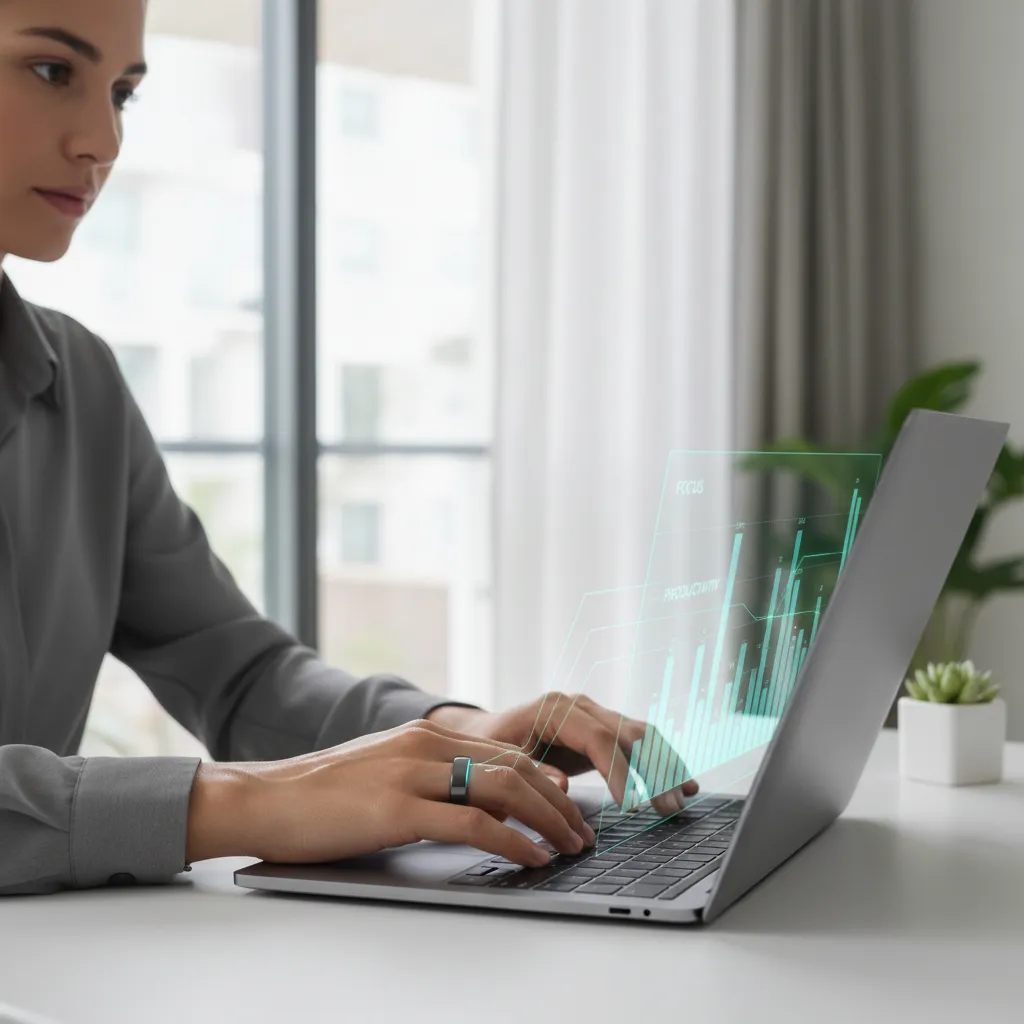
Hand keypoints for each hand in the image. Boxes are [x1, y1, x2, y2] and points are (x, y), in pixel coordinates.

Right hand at [185, 717, 595, 867]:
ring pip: (503, 787)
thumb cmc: (323, 795)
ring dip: (547, 819)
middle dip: (559, 802)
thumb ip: (433, 780)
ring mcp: (412, 773)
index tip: (571, 807)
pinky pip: (472, 822)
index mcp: (427, 735)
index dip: (547, 779)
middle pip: (516, 765)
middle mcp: (426, 744)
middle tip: (583, 833)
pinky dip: (512, 840)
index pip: (506, 751)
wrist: (264, 797)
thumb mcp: (388, 775)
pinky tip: (532, 858)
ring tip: (570, 847)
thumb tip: (481, 805)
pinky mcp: (397, 808)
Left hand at [427, 693, 697, 815]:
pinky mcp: (604, 730)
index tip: (633, 806)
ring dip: (666, 767)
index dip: (619, 771)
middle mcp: (581, 706)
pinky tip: (685, 784)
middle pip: (629, 734)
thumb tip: (562, 783)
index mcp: (555, 709)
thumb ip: (529, 770)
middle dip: (654, 772)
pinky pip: (640, 744)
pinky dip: (663, 763)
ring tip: (684, 799)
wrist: (483, 734)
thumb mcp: (500, 761)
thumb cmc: (488, 750)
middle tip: (669, 808)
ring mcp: (595, 715)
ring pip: (643, 736)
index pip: (598, 738)